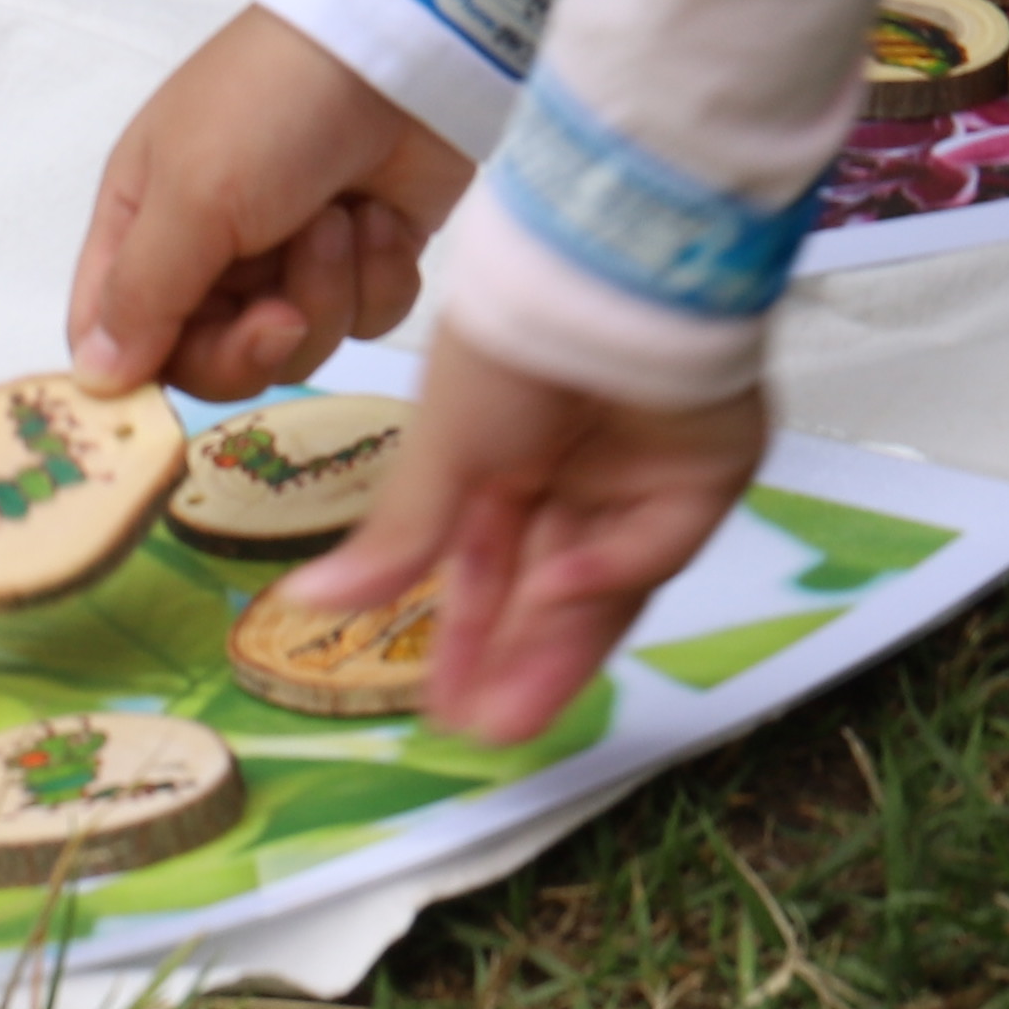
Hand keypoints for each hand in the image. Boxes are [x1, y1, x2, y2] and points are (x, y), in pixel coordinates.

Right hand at [65, 7, 471, 400]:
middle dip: (258, 342)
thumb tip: (94, 381)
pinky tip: (379, 216)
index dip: (139, 373)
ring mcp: (290, 258)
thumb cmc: (272, 108)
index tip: (174, 392)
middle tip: (286, 307)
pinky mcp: (364, 262)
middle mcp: (210, 250)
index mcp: (144, 223)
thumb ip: (141, 294)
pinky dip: (379, 275)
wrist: (400, 53)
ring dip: (327, 290)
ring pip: (300, 347)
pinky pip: (366, 320)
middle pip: (213, 360)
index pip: (112, 334)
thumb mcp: (192, 195)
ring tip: (339, 219)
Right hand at [302, 333, 770, 742]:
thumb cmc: (505, 351)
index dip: (464, 635)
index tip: (437, 704)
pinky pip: (659, 540)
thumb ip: (396, 542)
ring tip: (517, 719)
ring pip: (604, 586)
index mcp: (504, 457)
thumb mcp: (439, 450)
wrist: (601, 274)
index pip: (487, 568)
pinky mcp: (705, 472)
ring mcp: (642, 477)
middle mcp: (575, 474)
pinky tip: (565, 591)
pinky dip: (615, 567)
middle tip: (482, 734)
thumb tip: (302, 605)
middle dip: (514, 662)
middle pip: (547, 590)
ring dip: (562, 650)